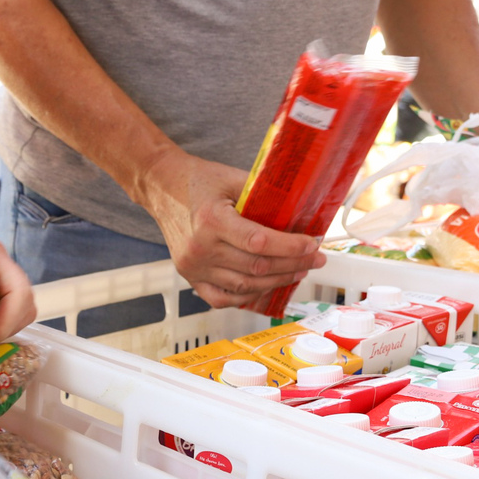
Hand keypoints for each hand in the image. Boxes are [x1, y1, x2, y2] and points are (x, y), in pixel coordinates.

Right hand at [139, 149, 325, 308]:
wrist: (163, 189)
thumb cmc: (199, 181)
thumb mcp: (234, 179)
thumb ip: (264, 198)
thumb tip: (300, 215)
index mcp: (211, 221)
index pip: (259, 243)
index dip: (290, 247)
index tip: (312, 244)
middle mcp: (200, 248)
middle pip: (256, 267)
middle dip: (293, 265)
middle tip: (315, 259)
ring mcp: (194, 267)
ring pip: (244, 286)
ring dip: (277, 281)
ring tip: (298, 272)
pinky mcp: (190, 277)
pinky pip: (222, 298)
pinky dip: (248, 296)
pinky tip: (268, 286)